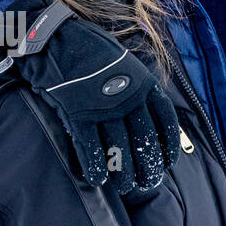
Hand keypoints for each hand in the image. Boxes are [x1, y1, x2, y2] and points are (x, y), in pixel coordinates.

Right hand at [0, 0, 180, 193]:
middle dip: (148, 166)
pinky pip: (91, 148)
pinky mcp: (78, 114)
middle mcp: (128, 97)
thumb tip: (150, 115)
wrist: (56, 38)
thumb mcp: (126, 64)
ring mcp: (103, 107)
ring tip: (126, 186)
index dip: (169, 145)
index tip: (168, 162)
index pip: (166, 121)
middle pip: (144, 140)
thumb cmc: (92, 52)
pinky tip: (98, 180)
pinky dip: (96, 167)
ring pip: (120, 148)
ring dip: (124, 172)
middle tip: (148, 182)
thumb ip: (139, 88)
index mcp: (144, 84)